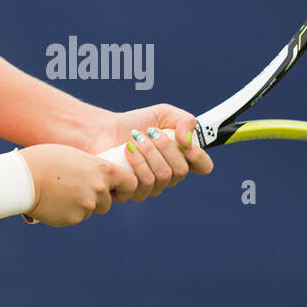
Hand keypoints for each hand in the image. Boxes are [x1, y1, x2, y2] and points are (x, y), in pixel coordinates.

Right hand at [18, 144, 138, 226]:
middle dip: (96, 199)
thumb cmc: (46, 160)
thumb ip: (92, 169)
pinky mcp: (73, 219)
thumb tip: (99, 178)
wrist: (24, 178)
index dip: (123, 187)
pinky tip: (54, 201)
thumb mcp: (76, 157)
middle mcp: (99, 190)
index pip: (130, 183)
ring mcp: (87, 206)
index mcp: (103, 170)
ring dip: (81, 205)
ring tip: (61, 192)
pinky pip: (75, 217)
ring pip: (90, 210)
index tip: (115, 188)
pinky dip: (67, 212)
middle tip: (77, 189)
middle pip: (107, 201)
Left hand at [83, 103, 213, 203]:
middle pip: (181, 171)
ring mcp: (151, 187)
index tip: (187, 145)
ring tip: (135, 139)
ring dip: (149, 153)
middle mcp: (169, 175)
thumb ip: (184, 120)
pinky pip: (143, 185)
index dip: (200, 158)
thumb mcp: (163, 113)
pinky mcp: (131, 192)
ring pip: (162, 177)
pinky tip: (126, 151)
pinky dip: (135, 163)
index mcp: (181, 157)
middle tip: (150, 133)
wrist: (102, 130)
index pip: (203, 166)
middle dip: (165, 148)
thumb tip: (188, 142)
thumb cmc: (135, 123)